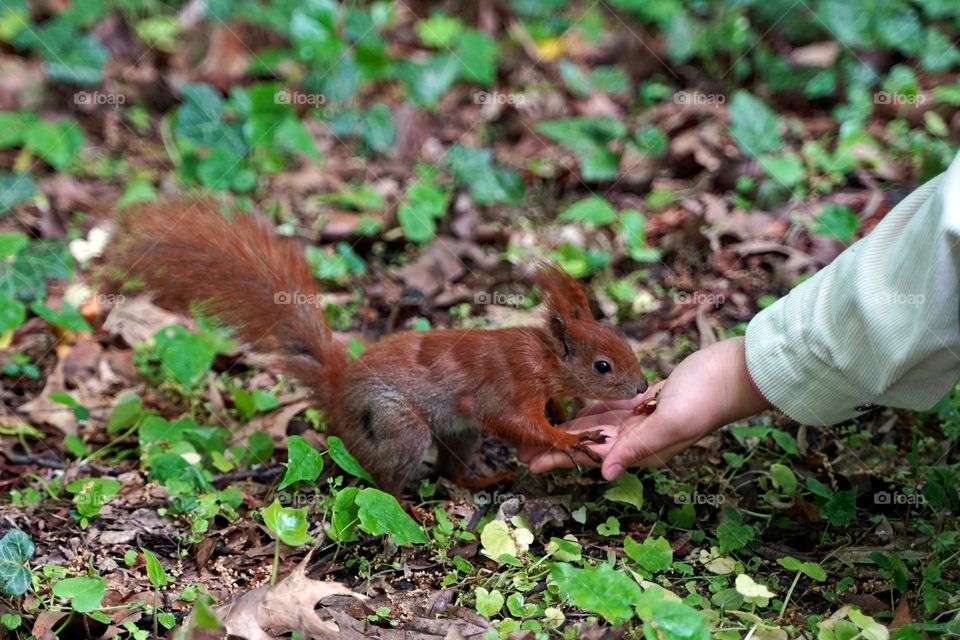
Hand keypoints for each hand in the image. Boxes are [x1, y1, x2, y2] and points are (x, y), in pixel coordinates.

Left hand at [518, 337, 771, 479]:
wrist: (734, 372)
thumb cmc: (707, 396)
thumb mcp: (671, 422)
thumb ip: (638, 448)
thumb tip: (605, 475)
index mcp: (644, 449)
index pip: (592, 456)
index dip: (560, 457)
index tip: (531, 460)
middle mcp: (639, 440)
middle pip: (587, 445)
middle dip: (555, 446)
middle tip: (521, 447)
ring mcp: (642, 421)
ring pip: (595, 429)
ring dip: (567, 430)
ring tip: (538, 431)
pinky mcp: (645, 402)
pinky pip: (610, 410)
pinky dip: (589, 412)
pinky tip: (570, 412)